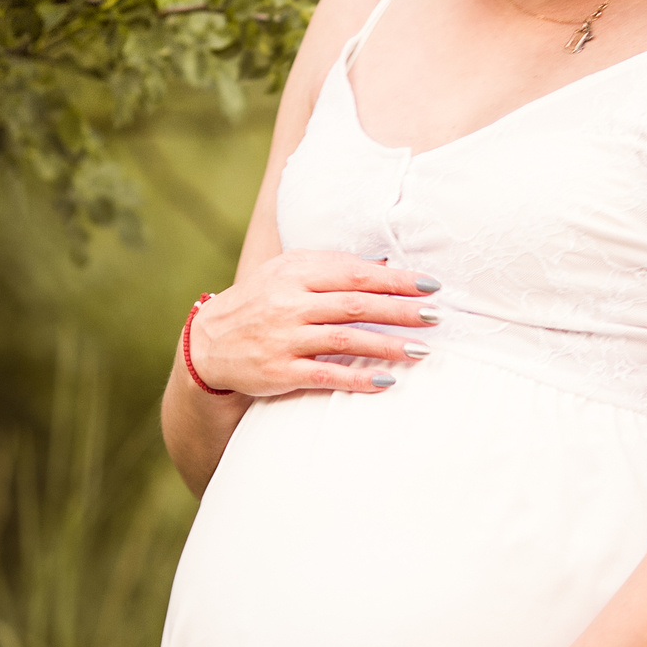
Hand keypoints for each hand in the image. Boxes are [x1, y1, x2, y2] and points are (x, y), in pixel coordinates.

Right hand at [187, 251, 439, 398]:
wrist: (210, 342)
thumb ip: (331, 266)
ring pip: (345, 339)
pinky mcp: (280, 371)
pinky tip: (387, 381)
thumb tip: (385, 265)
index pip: (356, 273)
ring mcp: (285, 338)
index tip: (431, 286)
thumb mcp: (287, 272)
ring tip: (422, 350)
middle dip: (400, 310)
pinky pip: (325, 374)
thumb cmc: (260, 301)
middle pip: (356, 305)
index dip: (396, 280)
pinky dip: (358, 378)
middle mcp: (290, 303)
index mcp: (296, 273)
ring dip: (388, 345)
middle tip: (436, 316)